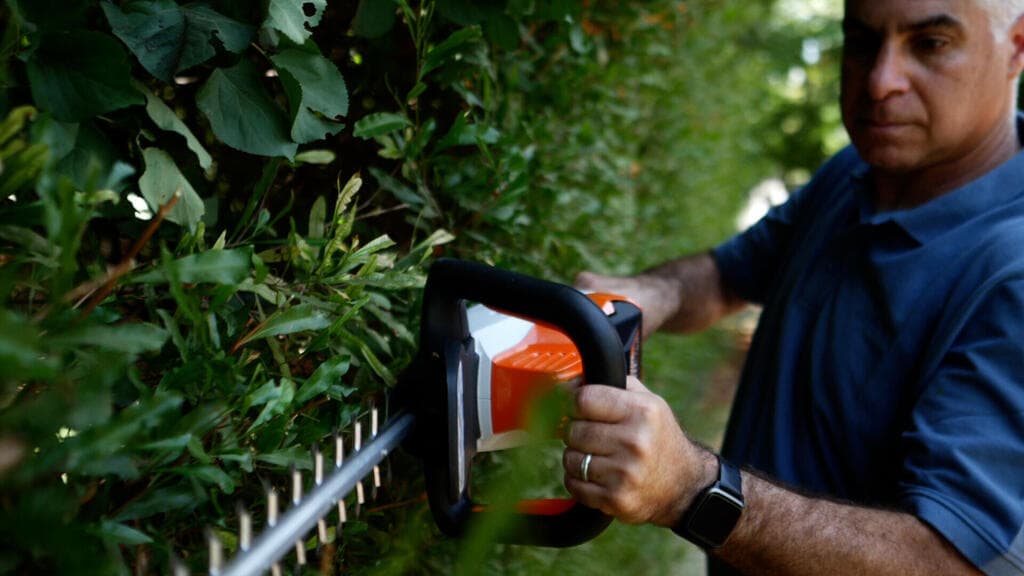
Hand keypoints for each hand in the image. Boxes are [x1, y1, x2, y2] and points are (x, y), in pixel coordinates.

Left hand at [562, 376, 717, 526]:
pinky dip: (578, 481)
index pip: (583, 399)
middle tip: (591, 436)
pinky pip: (574, 484)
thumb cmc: (657, 437)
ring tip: (597, 457)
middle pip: (574, 430)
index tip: (573, 408)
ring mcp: (625, 473)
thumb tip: (573, 382)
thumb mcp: (648, 401)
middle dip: (575, 432)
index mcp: (642, 411)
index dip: (571, 402)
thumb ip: (614, 384)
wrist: (683, 485)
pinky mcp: (616, 499)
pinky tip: (597, 476)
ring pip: (570, 458)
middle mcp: (635, 441)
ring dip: (576, 457)